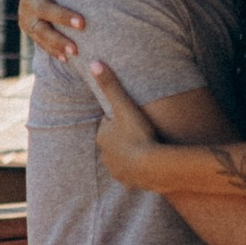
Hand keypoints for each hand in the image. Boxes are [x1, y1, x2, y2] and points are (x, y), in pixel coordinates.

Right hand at [16, 0, 89, 62]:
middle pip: (43, 8)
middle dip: (62, 16)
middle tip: (83, 23)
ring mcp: (26, 14)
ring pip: (40, 30)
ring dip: (57, 40)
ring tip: (76, 50)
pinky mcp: (29, 29)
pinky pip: (41, 43)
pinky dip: (54, 50)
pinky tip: (69, 59)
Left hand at [87, 60, 174, 188]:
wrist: (151, 166)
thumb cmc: (138, 134)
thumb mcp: (124, 106)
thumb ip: (110, 85)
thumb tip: (94, 62)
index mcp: (102, 136)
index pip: (109, 124)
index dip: (121, 119)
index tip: (133, 117)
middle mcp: (105, 155)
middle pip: (115, 141)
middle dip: (124, 137)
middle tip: (141, 131)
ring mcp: (116, 170)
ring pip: (121, 158)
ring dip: (131, 153)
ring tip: (146, 147)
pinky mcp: (128, 182)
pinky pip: (131, 173)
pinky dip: (137, 169)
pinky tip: (148, 163)